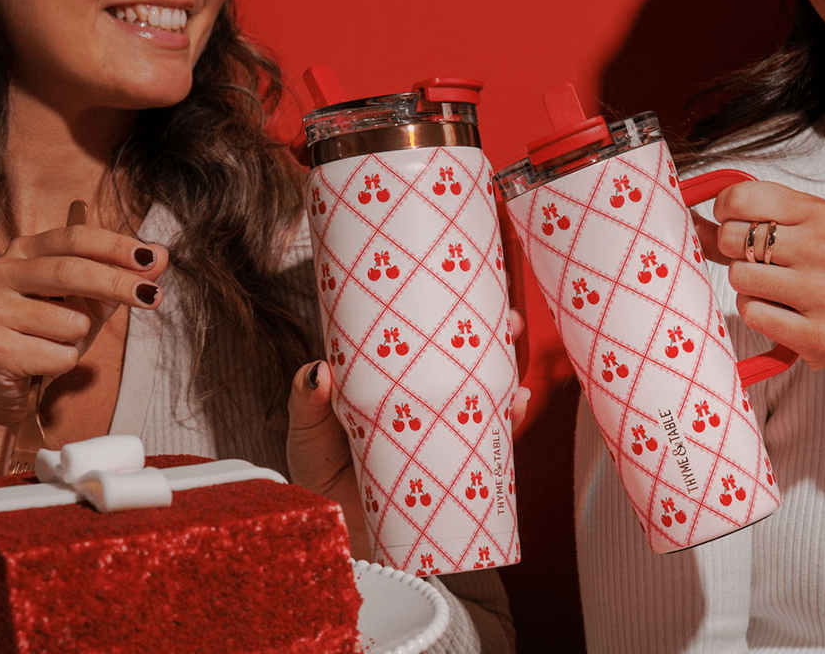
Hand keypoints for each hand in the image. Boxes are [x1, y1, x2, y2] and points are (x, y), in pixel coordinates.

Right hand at [0, 223, 167, 425]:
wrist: (0, 384)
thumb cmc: (48, 334)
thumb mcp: (90, 302)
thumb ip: (122, 277)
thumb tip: (162, 253)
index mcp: (23, 252)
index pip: (75, 237)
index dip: (115, 246)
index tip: (150, 258)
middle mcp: (1, 273)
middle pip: (72, 271)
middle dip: (119, 284)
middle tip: (155, 296)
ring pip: (73, 321)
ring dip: (82, 338)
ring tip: (56, 342)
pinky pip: (62, 354)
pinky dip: (66, 362)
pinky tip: (41, 361)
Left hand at [286, 310, 530, 559]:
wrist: (335, 536)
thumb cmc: (318, 479)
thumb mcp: (307, 433)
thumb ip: (308, 402)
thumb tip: (320, 370)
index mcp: (388, 386)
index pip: (419, 344)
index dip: (441, 317)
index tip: (460, 289)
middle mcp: (420, 405)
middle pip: (460, 364)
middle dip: (491, 336)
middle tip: (509, 317)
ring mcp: (440, 434)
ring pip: (481, 396)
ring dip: (506, 371)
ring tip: (516, 349)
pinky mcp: (455, 468)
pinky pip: (489, 442)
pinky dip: (507, 423)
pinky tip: (518, 403)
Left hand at [695, 180, 824, 371]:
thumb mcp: (810, 233)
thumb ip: (754, 223)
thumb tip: (692, 223)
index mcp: (818, 214)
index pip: (742, 197)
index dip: (724, 212)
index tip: (733, 224)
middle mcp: (820, 248)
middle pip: (732, 239)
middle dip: (733, 253)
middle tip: (757, 264)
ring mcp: (820, 292)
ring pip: (739, 279)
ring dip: (747, 287)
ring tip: (774, 291)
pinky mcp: (816, 334)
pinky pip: (753, 315)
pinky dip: (758, 314)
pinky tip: (781, 313)